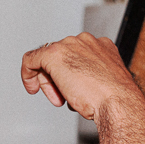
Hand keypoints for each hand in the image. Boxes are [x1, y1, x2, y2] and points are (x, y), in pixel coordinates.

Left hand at [21, 33, 142, 120]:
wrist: (117, 102)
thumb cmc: (114, 99)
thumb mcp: (105, 85)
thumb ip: (90, 78)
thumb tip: (77, 86)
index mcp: (101, 47)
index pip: (76, 56)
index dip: (70, 76)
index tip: (69, 91)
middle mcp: (86, 41)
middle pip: (61, 57)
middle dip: (58, 80)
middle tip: (60, 99)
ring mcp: (70, 45)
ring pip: (48, 60)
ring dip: (49, 82)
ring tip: (58, 99)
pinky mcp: (53, 53)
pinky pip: (31, 59)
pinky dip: (28, 73)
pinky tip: (31, 86)